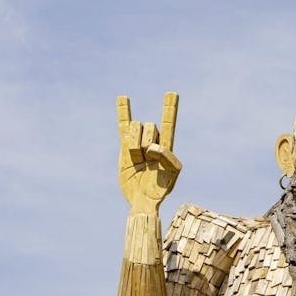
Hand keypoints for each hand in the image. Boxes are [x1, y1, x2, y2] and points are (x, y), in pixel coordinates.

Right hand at [117, 92, 181, 214]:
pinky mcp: (126, 148)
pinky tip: (123, 98)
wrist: (141, 200)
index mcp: (168, 148)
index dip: (169, 108)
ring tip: (136, 159)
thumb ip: (167, 159)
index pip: (168, 125)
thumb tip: (153, 146)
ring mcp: (139, 144)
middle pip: (149, 128)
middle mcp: (154, 143)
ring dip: (134, 143)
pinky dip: (123, 112)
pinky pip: (123, 127)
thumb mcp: (170, 177)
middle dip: (146, 140)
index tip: (172, 94)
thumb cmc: (158, 191)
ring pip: (135, 129)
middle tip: (147, 157)